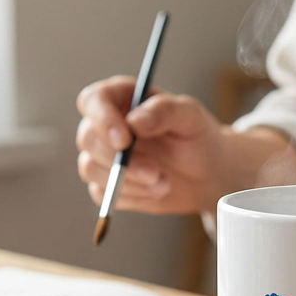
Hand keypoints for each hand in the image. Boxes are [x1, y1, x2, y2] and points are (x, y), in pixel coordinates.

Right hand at [76, 76, 295, 215]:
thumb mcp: (190, 116)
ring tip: (163, 182)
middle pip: (88, 138)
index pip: (93, 101)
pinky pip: (104, 194)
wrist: (208, 173)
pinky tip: (156, 191)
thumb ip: (164, 111)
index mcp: (121, 98)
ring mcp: (104, 156)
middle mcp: (107, 125)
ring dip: (127, 182)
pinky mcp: (108, 184)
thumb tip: (134, 121)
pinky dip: (131, 197)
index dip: (102, 119)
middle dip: (120, 160)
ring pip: (91, 168)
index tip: (124, 140)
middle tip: (155, 172)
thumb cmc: (198, 137)